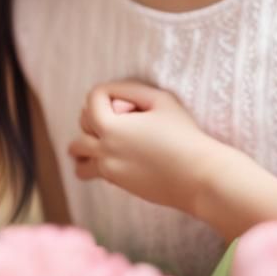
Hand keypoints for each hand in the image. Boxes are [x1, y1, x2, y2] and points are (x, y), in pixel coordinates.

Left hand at [67, 80, 221, 214]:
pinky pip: (96, 171)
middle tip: (125, 116)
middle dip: (97, 115)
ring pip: (79, 158)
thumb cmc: (183, 135)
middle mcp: (104, 151)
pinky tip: (125, 156)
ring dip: (87, 145)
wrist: (198, 177)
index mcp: (111, 127)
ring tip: (108, 139)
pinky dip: (101, 162)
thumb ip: (131, 90)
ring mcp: (109, 171)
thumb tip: (114, 94)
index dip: (109, 92)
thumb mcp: (161, 100)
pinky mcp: (120, 185)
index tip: (129, 98)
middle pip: (81, 126)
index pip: (91, 99)